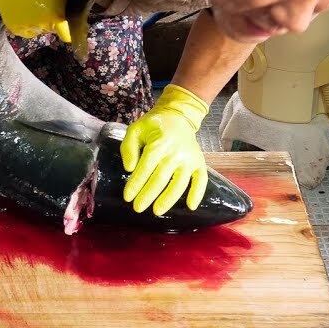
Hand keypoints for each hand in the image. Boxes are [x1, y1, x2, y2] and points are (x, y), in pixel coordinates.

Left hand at [121, 84, 209, 215]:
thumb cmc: (154, 126)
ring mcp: (190, 158)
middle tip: (138, 208)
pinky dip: (197, 193)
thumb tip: (129, 168)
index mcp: (159, 143)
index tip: (127, 197)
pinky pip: (201, 180)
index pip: (146, 167)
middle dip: (148, 195)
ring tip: (157, 211)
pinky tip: (191, 206)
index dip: (136, 184)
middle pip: (161, 178)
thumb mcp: (136, 129)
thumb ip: (128, 147)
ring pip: (179, 183)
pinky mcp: (199, 163)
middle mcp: (176, 152)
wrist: (178, 117)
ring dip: (168, 199)